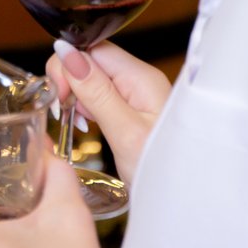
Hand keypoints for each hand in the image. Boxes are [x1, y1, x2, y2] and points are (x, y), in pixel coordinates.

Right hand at [46, 40, 171, 184]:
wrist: (188, 199)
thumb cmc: (163, 171)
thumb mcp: (124, 133)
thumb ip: (95, 92)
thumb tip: (66, 51)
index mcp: (141, 77)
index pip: (93, 48)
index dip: (68, 66)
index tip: (59, 96)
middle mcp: (139, 80)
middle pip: (90, 60)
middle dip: (70, 82)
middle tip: (65, 113)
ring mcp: (136, 94)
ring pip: (91, 78)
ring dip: (76, 96)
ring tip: (79, 123)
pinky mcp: (130, 109)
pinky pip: (99, 96)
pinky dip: (86, 107)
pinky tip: (86, 125)